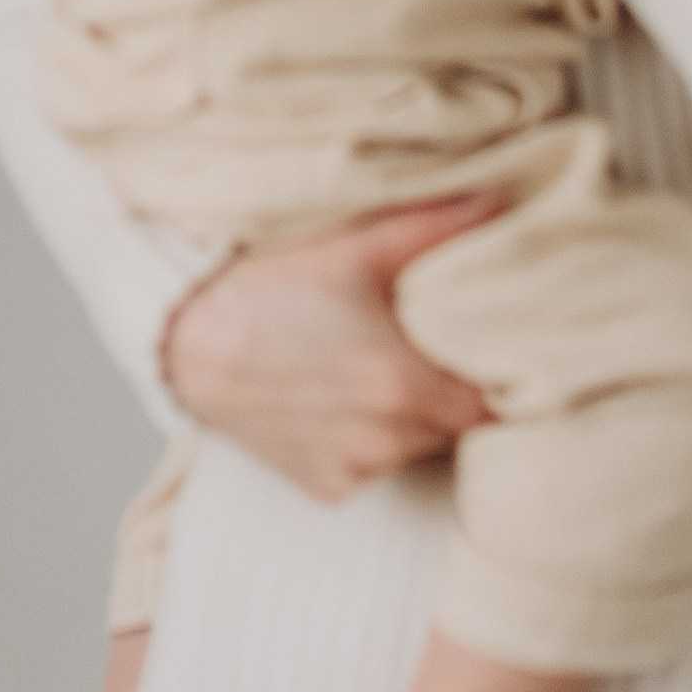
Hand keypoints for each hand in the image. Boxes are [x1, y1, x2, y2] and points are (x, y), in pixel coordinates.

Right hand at [160, 203, 498, 500]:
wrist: (184, 342)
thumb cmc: (268, 287)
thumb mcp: (352, 247)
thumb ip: (434, 229)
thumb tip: (500, 203)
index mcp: (406, 382)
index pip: (500, 405)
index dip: (507, 379)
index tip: (499, 350)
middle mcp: (387, 438)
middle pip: (461, 427)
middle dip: (459, 392)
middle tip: (439, 348)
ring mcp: (356, 469)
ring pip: (419, 447)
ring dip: (416, 417)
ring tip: (383, 366)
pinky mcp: (325, 487)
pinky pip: (373, 467)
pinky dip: (371, 440)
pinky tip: (341, 397)